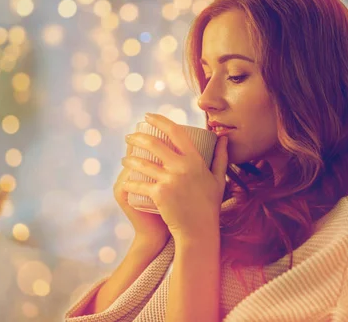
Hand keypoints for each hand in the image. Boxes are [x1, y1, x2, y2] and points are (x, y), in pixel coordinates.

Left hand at [121, 113, 229, 241]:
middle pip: (154, 144)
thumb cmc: (209, 206)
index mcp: (195, 160)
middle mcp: (182, 167)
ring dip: (129, 160)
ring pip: (143, 164)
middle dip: (138, 138)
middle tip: (129, 137)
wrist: (199, 231)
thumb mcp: (218, 179)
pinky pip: (139, 185)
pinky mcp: (159, 194)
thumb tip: (223, 138)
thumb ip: (221, 157)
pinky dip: (130, 184)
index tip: (147, 117)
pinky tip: (125, 181)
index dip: (160, 121)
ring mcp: (170, 180)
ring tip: (124, 160)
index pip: (176, 132)